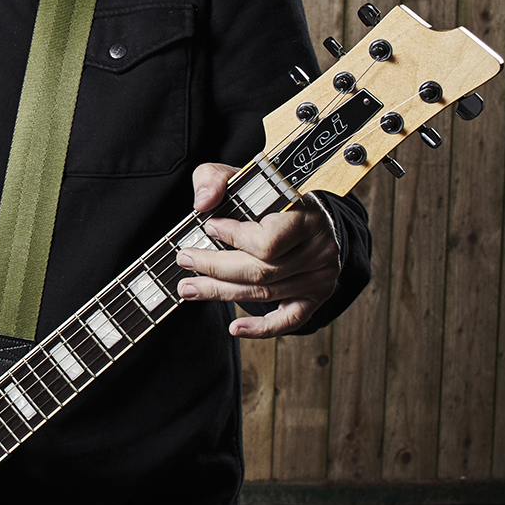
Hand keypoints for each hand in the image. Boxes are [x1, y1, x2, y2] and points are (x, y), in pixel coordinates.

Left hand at [175, 162, 340, 338]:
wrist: (308, 213)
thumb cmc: (270, 195)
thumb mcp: (242, 175)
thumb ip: (216, 179)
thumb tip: (202, 203)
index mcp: (306, 215)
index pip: (270, 239)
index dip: (234, 237)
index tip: (208, 227)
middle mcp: (320, 248)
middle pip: (262, 270)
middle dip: (215, 268)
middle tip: (184, 260)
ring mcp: (321, 276)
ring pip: (266, 292)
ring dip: (222, 292)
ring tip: (189, 288)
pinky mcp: (316, 296)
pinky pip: (289, 320)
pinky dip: (261, 328)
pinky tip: (235, 328)